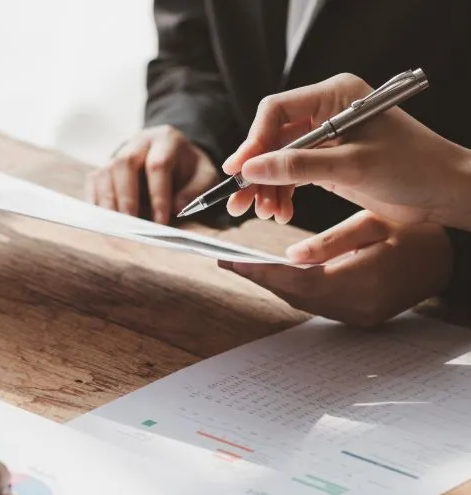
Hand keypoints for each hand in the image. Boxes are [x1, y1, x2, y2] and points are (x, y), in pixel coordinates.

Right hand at [86, 126, 218, 223]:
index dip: (158, 194)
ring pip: (105, 172)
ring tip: (115, 228)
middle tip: (131, 223)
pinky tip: (102, 222)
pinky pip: (93, 182)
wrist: (172, 155)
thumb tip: (177, 208)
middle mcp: (138, 143)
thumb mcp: (204, 176)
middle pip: (124, 163)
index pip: (157, 165)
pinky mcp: (105, 167)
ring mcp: (118, 154)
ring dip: (108, 202)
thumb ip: (196, 191)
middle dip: (126, 196)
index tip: (161, 221)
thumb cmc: (188, 170)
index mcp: (165, 140)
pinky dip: (96, 202)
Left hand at [218, 212, 452, 326]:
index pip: (297, 281)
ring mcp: (358, 317)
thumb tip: (290, 256)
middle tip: (227, 260)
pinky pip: (317, 304)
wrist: (451, 261)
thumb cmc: (418, 232)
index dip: (260, 271)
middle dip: (259, 278)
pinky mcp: (359, 318)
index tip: (230, 259)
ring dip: (274, 284)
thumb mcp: (376, 224)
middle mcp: (356, 307)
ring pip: (302, 302)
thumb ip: (332, 242)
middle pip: (293, 296)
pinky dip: (295, 289)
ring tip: (245, 264)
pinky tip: (279, 273)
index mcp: (361, 281)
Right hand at [221, 73, 470, 230]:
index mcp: (335, 96)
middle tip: (239, 202)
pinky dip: (284, 193)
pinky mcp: (330, 160)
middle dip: (257, 171)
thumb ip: (298, 166)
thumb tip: (252, 168)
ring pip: (280, 159)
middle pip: (274, 138)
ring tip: (265, 213)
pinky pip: (294, 174)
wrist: (440, 189)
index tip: (239, 172)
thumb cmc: (409, 167)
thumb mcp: (349, 167)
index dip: (254, 141)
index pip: (277, 111)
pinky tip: (282, 211)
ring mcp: (328, 137)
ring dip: (268, 187)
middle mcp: (327, 112)